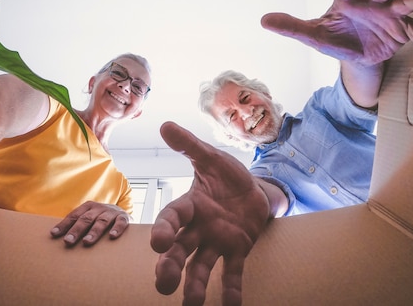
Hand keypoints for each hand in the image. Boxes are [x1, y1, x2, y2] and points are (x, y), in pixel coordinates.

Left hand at [50, 201, 129, 245]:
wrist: (123, 214)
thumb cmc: (100, 219)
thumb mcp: (89, 218)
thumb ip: (77, 225)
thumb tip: (56, 236)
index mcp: (88, 207)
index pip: (74, 215)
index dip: (64, 224)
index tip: (54, 234)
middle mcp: (99, 208)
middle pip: (86, 219)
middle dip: (76, 230)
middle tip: (68, 241)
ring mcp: (111, 212)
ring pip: (101, 221)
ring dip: (94, 232)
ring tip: (86, 241)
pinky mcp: (124, 218)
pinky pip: (120, 222)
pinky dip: (117, 228)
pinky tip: (112, 236)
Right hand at [151, 122, 271, 305]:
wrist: (254, 190)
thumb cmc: (227, 175)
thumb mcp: (211, 157)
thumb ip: (189, 145)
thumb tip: (164, 124)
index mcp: (190, 205)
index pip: (172, 218)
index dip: (164, 229)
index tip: (158, 243)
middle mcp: (199, 228)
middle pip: (180, 249)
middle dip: (171, 266)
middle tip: (164, 284)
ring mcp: (217, 241)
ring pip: (201, 266)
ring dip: (195, 285)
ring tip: (193, 305)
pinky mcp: (237, 250)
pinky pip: (232, 272)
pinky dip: (231, 290)